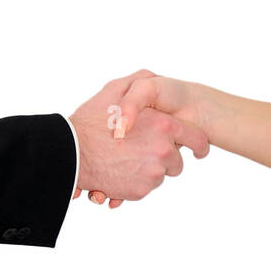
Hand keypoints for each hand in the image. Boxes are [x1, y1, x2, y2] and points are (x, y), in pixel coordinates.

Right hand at [69, 70, 208, 208]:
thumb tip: (154, 79)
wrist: (71, 152)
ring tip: (124, 160)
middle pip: (177, 162)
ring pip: (159, 175)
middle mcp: (163, 150)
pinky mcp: (140, 191)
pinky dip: (133, 183)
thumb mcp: (115, 89)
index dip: (199, 145)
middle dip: (164, 158)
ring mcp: (153, 173)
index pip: (197, 139)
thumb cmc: (91, 121)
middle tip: (142, 151)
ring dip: (147, 170)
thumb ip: (140, 81)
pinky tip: (117, 171)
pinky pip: (144, 188)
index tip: (199, 150)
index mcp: (163, 125)